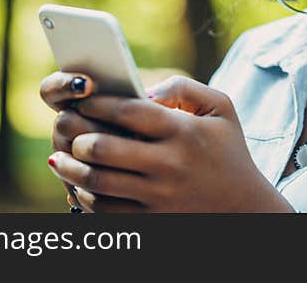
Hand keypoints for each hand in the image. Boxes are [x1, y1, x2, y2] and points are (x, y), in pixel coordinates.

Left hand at [46, 75, 295, 212]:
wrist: (246, 208)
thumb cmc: (228, 150)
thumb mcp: (221, 108)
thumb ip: (184, 87)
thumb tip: (145, 88)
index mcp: (182, 131)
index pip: (128, 111)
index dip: (98, 102)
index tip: (82, 98)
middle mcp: (168, 164)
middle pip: (104, 147)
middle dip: (75, 133)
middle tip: (63, 125)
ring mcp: (158, 196)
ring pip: (97, 182)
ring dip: (70, 168)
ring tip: (60, 157)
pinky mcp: (152, 220)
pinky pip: (106, 210)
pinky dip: (85, 197)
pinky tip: (79, 185)